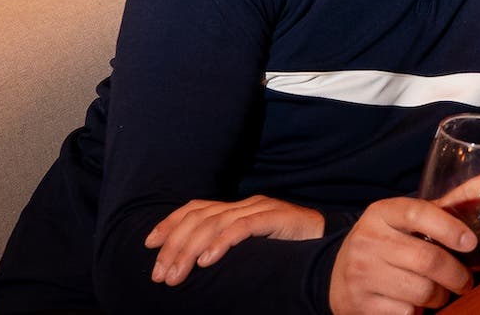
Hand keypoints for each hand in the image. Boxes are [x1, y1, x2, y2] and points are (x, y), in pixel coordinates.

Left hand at [146, 196, 325, 285]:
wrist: (331, 244)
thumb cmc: (290, 251)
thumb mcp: (251, 249)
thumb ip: (228, 248)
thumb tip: (193, 266)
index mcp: (238, 208)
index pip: (195, 208)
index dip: (169, 223)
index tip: (148, 245)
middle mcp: (246, 204)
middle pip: (198, 218)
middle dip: (173, 246)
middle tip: (160, 275)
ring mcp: (261, 208)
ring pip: (214, 223)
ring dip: (189, 251)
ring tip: (177, 275)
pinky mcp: (276, 217)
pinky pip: (242, 227)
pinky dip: (221, 243)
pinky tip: (207, 261)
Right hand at [327, 179, 479, 314]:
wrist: (339, 274)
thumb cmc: (391, 240)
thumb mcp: (415, 217)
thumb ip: (456, 200)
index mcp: (383, 212)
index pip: (419, 213)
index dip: (449, 227)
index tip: (471, 243)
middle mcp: (367, 239)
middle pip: (427, 259)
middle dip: (456, 275)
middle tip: (465, 281)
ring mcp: (360, 272)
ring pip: (419, 290)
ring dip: (439, 296)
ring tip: (440, 293)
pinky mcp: (357, 303)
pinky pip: (403, 312)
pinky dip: (417, 312)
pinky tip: (414, 304)